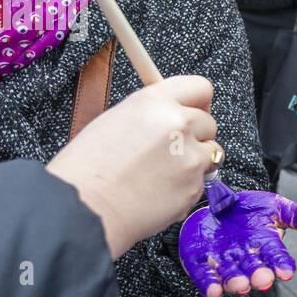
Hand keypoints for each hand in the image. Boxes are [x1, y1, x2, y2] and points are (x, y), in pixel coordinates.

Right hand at [46, 76, 218, 259]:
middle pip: (209, 123)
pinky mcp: (194, 186)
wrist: (86, 208)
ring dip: (195, 161)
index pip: (200, 87)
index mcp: (154, 101)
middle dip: (196, 136)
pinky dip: (187, 186)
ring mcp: (190, 156)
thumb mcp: (114, 120)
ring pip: (211, 153)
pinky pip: (201, 182)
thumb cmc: (87, 169)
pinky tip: (159, 192)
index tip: (195, 112)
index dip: (200, 103)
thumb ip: (151, 114)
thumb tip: (172, 115)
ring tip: (163, 173)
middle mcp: (178, 123)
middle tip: (171, 150)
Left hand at [179, 190, 296, 296]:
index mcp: (266, 247)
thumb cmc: (249, 211)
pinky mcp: (201, 263)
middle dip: (259, 276)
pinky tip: (214, 292)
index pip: (276, 257)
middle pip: (254, 270)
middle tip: (263, 280)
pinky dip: (210, 285)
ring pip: (231, 277)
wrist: (215, 208)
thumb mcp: (275, 207)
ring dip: (236, 283)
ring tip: (240, 285)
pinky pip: (205, 277)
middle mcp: (247, 259)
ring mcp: (223, 263)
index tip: (286, 272)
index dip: (281, 265)